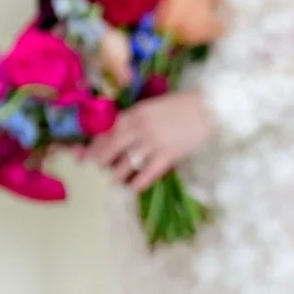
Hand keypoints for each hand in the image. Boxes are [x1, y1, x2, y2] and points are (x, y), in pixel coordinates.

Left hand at [88, 92, 214, 190]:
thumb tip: (117, 136)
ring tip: (116, 180)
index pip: (105, 133)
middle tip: (100, 170)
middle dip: (101, 163)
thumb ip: (135, 120)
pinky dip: (136, 184)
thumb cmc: (182, 106)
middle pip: (108, 151)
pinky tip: (132, 187)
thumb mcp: (153, 107)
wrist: (210, 107)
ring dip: (116, 176)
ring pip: (123, 165)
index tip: (84, 157)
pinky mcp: (167, 156)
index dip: (92, 147)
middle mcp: (138, 128)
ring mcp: (152, 143)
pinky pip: (144, 175)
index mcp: (134, 113)